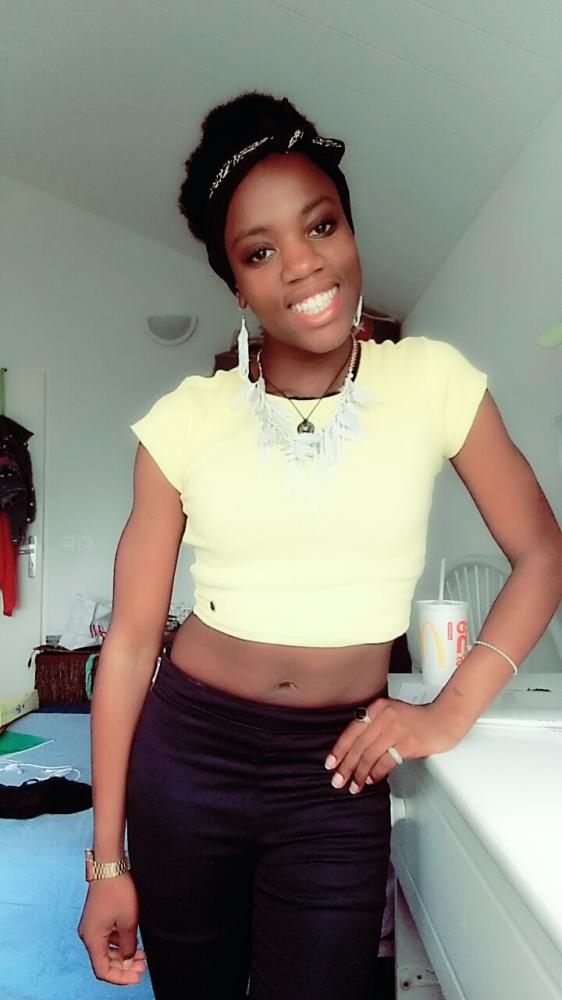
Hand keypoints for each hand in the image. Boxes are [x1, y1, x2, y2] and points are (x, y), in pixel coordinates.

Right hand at [78, 874, 146, 984]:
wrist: (110, 865)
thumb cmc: (117, 891)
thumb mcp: (128, 922)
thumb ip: (128, 945)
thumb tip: (128, 960)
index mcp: (91, 939)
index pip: (102, 970)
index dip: (120, 977)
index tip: (137, 976)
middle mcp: (88, 935)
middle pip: (105, 961)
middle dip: (124, 966)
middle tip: (143, 966)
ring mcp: (92, 926)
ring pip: (107, 950)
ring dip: (124, 955)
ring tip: (143, 955)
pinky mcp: (98, 918)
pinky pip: (107, 938)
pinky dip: (120, 943)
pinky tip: (134, 941)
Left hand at [324, 698, 459, 792]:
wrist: (445, 719)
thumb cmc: (420, 720)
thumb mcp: (392, 714)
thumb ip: (375, 726)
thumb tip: (356, 750)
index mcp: (378, 708)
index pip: (352, 731)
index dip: (339, 750)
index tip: (331, 763)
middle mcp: (385, 716)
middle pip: (359, 745)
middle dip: (346, 766)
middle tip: (338, 781)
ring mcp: (397, 729)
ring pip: (370, 755)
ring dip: (360, 774)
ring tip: (354, 785)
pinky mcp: (408, 743)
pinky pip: (386, 761)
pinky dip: (376, 773)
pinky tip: (372, 780)